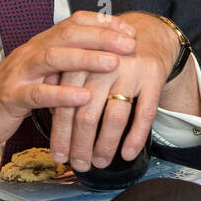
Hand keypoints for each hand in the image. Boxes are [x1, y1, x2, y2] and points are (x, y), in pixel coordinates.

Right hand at [0, 11, 137, 164]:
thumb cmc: (12, 93)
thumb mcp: (42, 73)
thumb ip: (65, 62)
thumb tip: (103, 54)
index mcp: (41, 44)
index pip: (74, 23)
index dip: (103, 24)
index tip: (130, 30)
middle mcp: (31, 52)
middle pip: (68, 35)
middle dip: (102, 37)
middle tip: (130, 44)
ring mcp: (20, 73)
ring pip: (54, 58)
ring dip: (86, 59)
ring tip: (114, 63)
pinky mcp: (11, 97)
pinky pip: (38, 94)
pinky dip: (62, 94)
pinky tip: (83, 97)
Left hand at [48, 12, 187, 169]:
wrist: (149, 34)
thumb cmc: (109, 56)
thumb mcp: (84, 64)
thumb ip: (64, 86)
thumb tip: (47, 121)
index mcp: (80, 62)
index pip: (66, 104)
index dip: (61, 134)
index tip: (59, 156)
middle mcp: (103, 65)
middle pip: (87, 113)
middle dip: (81, 145)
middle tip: (79, 165)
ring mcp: (130, 70)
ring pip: (115, 116)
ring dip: (106, 145)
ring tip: (100, 163)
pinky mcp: (153, 75)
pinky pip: (145, 112)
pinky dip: (135, 137)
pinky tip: (127, 154)